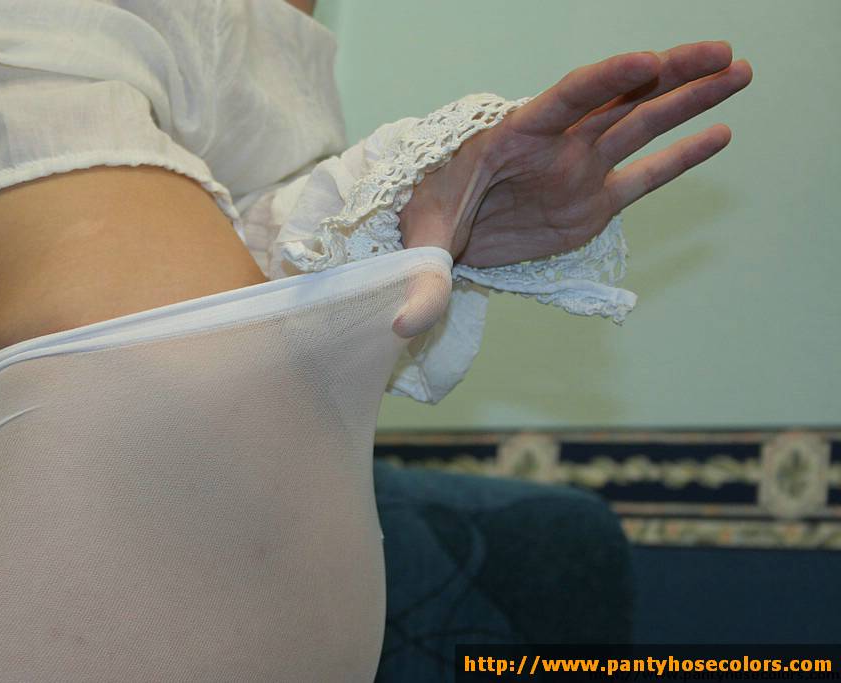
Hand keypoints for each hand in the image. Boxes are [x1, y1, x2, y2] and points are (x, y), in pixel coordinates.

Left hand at [399, 41, 752, 267]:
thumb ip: (422, 279)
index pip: (566, 98)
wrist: (436, 231)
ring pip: (640, 128)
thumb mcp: (420, 240)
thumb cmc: (424, 215)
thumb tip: (404, 327)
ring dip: (688, 101)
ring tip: (738, 72)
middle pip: (619, 101)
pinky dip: (679, 158)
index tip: (649, 61)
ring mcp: (577, 172)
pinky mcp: (590, 204)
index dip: (608, 80)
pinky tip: (719, 134)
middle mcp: (555, 145)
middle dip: (671, 75)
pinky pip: (642, 177)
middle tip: (723, 52)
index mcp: (513, 135)